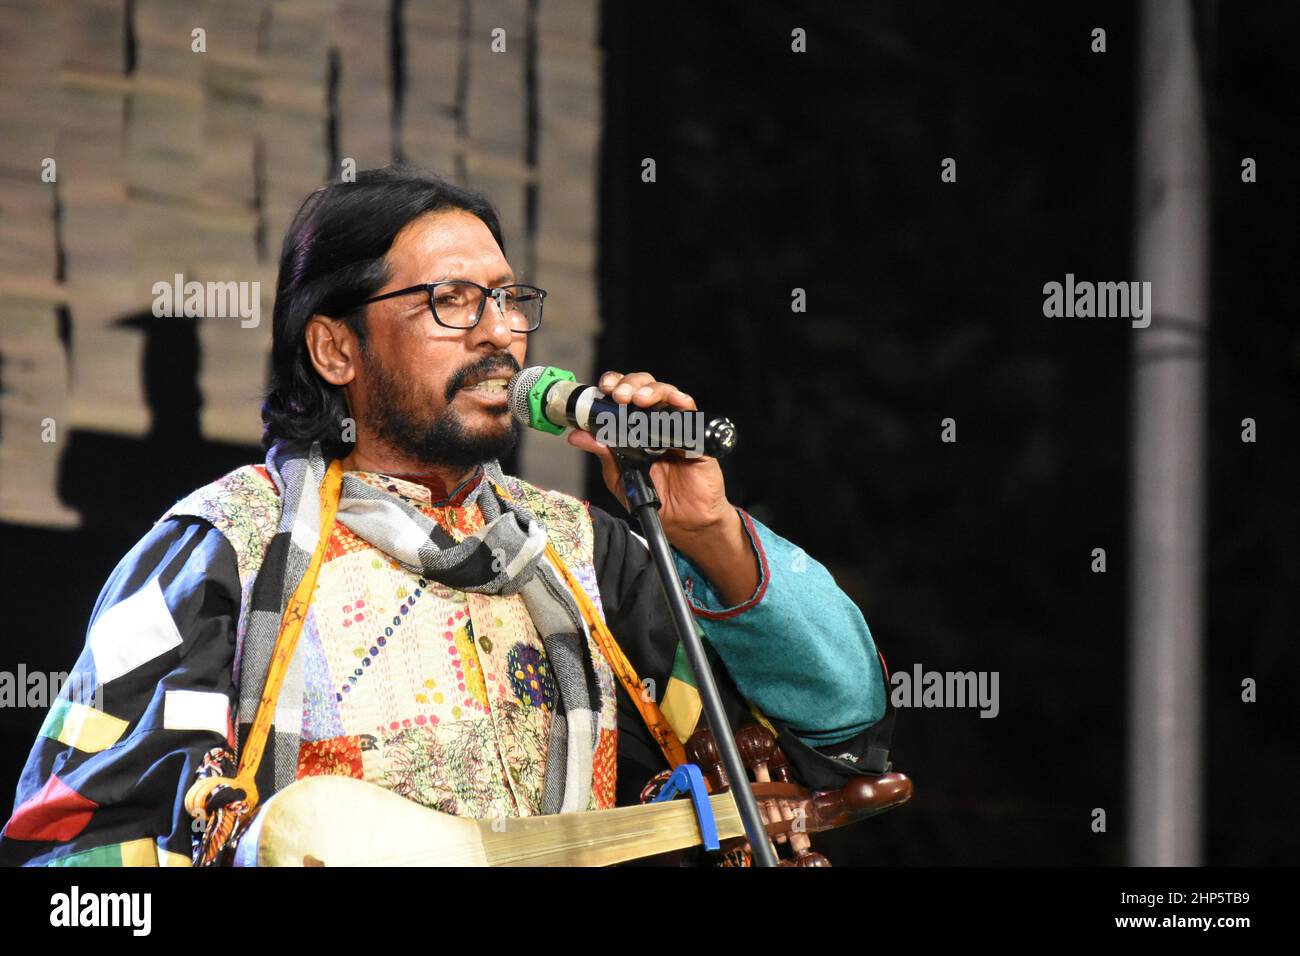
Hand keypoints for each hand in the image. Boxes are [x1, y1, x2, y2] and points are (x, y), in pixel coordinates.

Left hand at [566, 371, 759, 604]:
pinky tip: (674, 402)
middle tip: (619, 396)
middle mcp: (656, 421)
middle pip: (645, 386)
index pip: (625, 394)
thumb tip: (576, 435)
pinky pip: (691, 413)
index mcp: (635, 426)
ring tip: (638, 400)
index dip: (615, 384)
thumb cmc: (653, 497)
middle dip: (630, 384)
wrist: (682, 522)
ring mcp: (677, 427)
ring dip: (652, 390)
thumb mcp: (619, 476)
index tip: (603, 388)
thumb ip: (602, 453)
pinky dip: (682, 402)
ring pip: (667, 392)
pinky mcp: (697, 437)